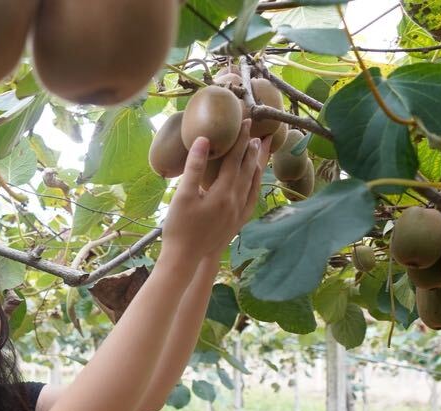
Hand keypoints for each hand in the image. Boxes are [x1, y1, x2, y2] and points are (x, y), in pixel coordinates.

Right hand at [160, 119, 271, 263]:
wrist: (185, 258)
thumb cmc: (179, 227)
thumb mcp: (183, 195)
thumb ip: (195, 166)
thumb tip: (204, 139)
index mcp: (223, 192)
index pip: (235, 159)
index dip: (241, 139)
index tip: (247, 121)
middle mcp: (236, 201)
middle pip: (248, 169)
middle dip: (253, 148)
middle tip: (259, 130)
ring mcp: (238, 213)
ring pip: (253, 183)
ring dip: (258, 164)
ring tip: (262, 150)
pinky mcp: (237, 222)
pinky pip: (251, 198)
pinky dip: (255, 184)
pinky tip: (254, 181)